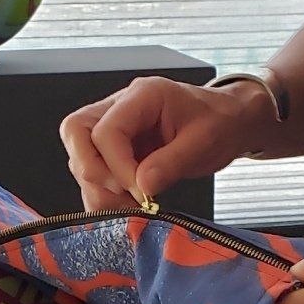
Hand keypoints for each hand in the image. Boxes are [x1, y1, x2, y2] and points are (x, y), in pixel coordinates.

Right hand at [60, 77, 277, 209]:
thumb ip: (172, 163)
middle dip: (93, 171)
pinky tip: (125, 207)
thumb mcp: (204, 142)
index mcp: (142, 96)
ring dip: (98, 188)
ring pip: (79, 155)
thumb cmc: (219, 123)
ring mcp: (112, 127)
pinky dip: (102, 194)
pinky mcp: (113, 150)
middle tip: (124, 197)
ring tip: (130, 207)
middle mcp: (119, 107)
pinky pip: (92, 172)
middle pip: (75, 132)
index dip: (118, 167)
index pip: (106, 130)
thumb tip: (142, 187)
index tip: (141, 192)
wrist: (227, 122)